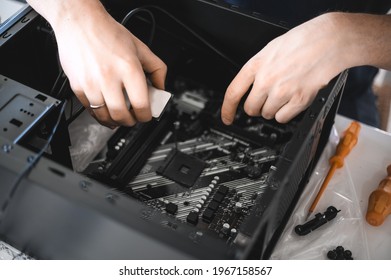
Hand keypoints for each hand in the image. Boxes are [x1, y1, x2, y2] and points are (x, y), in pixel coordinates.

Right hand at [32, 0, 166, 126]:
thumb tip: (160, 87)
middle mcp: (109, 77)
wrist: (80, 23)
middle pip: (121, 115)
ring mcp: (91, 83)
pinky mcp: (77, 86)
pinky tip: (104, 110)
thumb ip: (157, 69)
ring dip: (114, 121)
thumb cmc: (109, 34)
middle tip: (133, 118)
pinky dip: (98, 114)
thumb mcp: (141, 48)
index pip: (141, 105)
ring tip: (119, 117)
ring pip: (104, 116)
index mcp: (129, 68)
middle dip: (130, 122)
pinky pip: (89, 109)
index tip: (146, 115)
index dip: (146, 116)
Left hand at [221, 13, 347, 123]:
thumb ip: (258, 70)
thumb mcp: (270, 50)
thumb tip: (252, 87)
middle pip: (251, 109)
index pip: (233, 93)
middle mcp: (266, 80)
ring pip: (267, 114)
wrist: (329, 41)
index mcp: (256, 65)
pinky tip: (293, 99)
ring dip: (273, 109)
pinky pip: (283, 118)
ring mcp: (281, 91)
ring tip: (285, 93)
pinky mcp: (298, 100)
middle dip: (257, 107)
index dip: (227, 109)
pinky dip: (287, 113)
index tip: (226, 118)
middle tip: (266, 99)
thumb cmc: (302, 41)